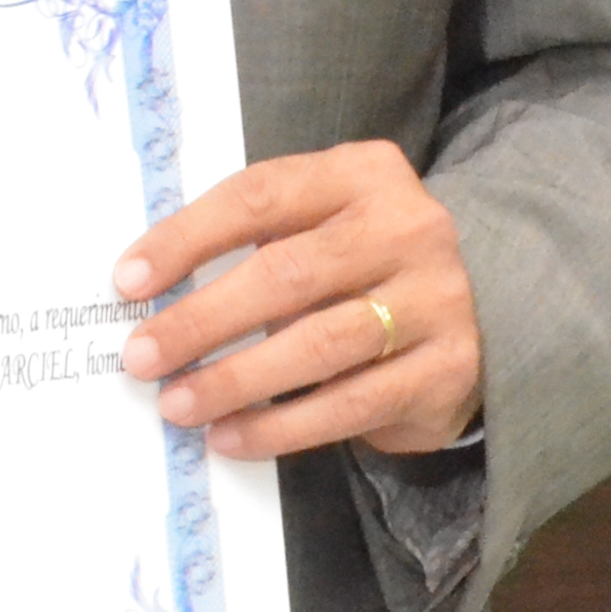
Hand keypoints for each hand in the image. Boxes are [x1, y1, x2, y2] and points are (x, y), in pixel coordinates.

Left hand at [115, 139, 481, 457]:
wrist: (482, 304)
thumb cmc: (363, 259)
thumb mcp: (319, 222)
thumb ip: (254, 237)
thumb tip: (148, 291)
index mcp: (363, 174)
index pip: (258, 196)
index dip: (186, 239)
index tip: (128, 281)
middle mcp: (407, 228)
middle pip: (284, 275)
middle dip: (201, 321)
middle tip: (142, 356)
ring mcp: (435, 300)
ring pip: (317, 345)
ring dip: (235, 381)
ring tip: (177, 404)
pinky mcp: (446, 369)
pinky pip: (350, 404)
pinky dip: (281, 427)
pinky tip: (232, 437)